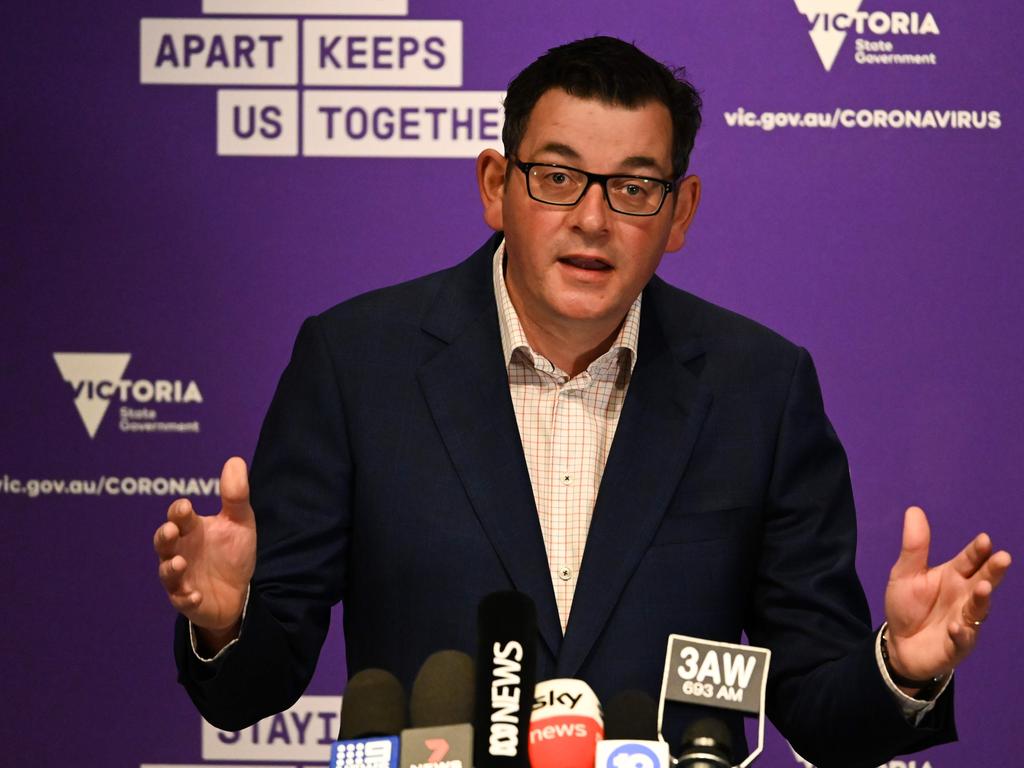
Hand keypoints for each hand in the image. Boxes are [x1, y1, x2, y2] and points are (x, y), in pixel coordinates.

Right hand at [154, 457, 256, 647]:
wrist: (238, 592)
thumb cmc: (231, 553)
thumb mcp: (239, 523)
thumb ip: (235, 495)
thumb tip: (234, 460)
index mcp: (192, 530)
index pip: (178, 517)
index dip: (179, 512)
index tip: (185, 507)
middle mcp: (181, 552)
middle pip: (164, 543)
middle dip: (164, 536)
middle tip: (171, 530)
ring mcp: (182, 578)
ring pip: (167, 573)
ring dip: (170, 568)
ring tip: (179, 562)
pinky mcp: (189, 601)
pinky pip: (182, 601)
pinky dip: (186, 598)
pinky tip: (195, 595)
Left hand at [884, 506, 1011, 682]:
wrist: (899, 643)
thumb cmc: (908, 605)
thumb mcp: (905, 573)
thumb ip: (914, 546)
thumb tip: (914, 509)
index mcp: (954, 576)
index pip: (970, 560)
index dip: (977, 551)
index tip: (984, 540)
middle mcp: (964, 597)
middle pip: (983, 581)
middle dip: (994, 571)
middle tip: (1003, 558)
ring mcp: (964, 621)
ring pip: (977, 610)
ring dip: (981, 600)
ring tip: (983, 588)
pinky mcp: (956, 645)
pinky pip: (962, 639)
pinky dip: (961, 634)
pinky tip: (956, 627)